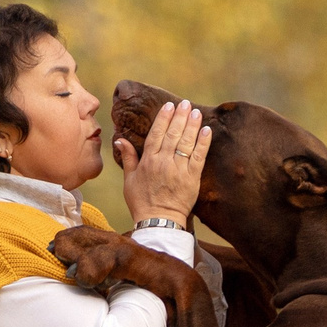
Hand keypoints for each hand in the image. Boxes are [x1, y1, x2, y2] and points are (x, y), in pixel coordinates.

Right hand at [118, 99, 209, 225]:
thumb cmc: (142, 203)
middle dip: (180, 117)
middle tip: (185, 104)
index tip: (169, 105)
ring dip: (192, 125)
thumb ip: (128, 157)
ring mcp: (179, 170)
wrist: (159, 222)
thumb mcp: (129, 180)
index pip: (156, 134)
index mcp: (148, 161)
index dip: (163, 118)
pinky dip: (203, 143)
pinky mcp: (192, 178)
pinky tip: (207, 131)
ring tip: (196, 112)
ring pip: (186, 142)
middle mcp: (164, 162)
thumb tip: (119, 139)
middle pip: (173, 134)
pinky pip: (199, 157)